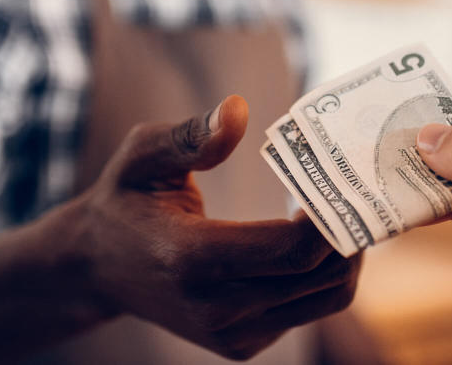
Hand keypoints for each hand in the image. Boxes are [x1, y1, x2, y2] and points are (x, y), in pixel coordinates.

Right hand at [61, 95, 360, 359]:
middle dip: (349, 229)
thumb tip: (238, 110)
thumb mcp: (142, 155)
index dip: (330, 217)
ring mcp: (231, 333)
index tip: (341, 178)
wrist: (98, 268)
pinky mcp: (242, 344)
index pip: (290, 251)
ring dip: (345, 253)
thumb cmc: (126, 198)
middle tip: (353, 188)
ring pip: (326, 298)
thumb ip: (190, 136)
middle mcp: (216, 307)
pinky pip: (309, 310)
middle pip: (319, 275)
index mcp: (191, 258)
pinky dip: (323, 274)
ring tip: (336, 210)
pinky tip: (307, 238)